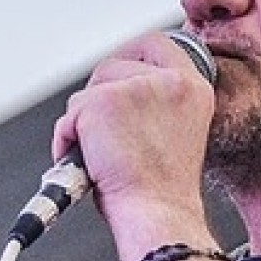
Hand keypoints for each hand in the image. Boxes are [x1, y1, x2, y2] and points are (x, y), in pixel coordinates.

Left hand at [51, 31, 215, 247]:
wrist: (156, 215)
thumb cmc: (161, 193)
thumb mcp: (173, 135)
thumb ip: (153, 107)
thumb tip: (117, 95)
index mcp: (194, 89)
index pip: (158, 44)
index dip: (131, 54)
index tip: (116, 74)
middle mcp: (169, 82)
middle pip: (113, 65)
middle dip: (96, 96)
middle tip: (100, 133)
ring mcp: (135, 89)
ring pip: (87, 93)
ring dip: (82, 124)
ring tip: (100, 158)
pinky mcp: (103, 101)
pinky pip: (69, 116)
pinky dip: (67, 141)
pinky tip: (88, 163)